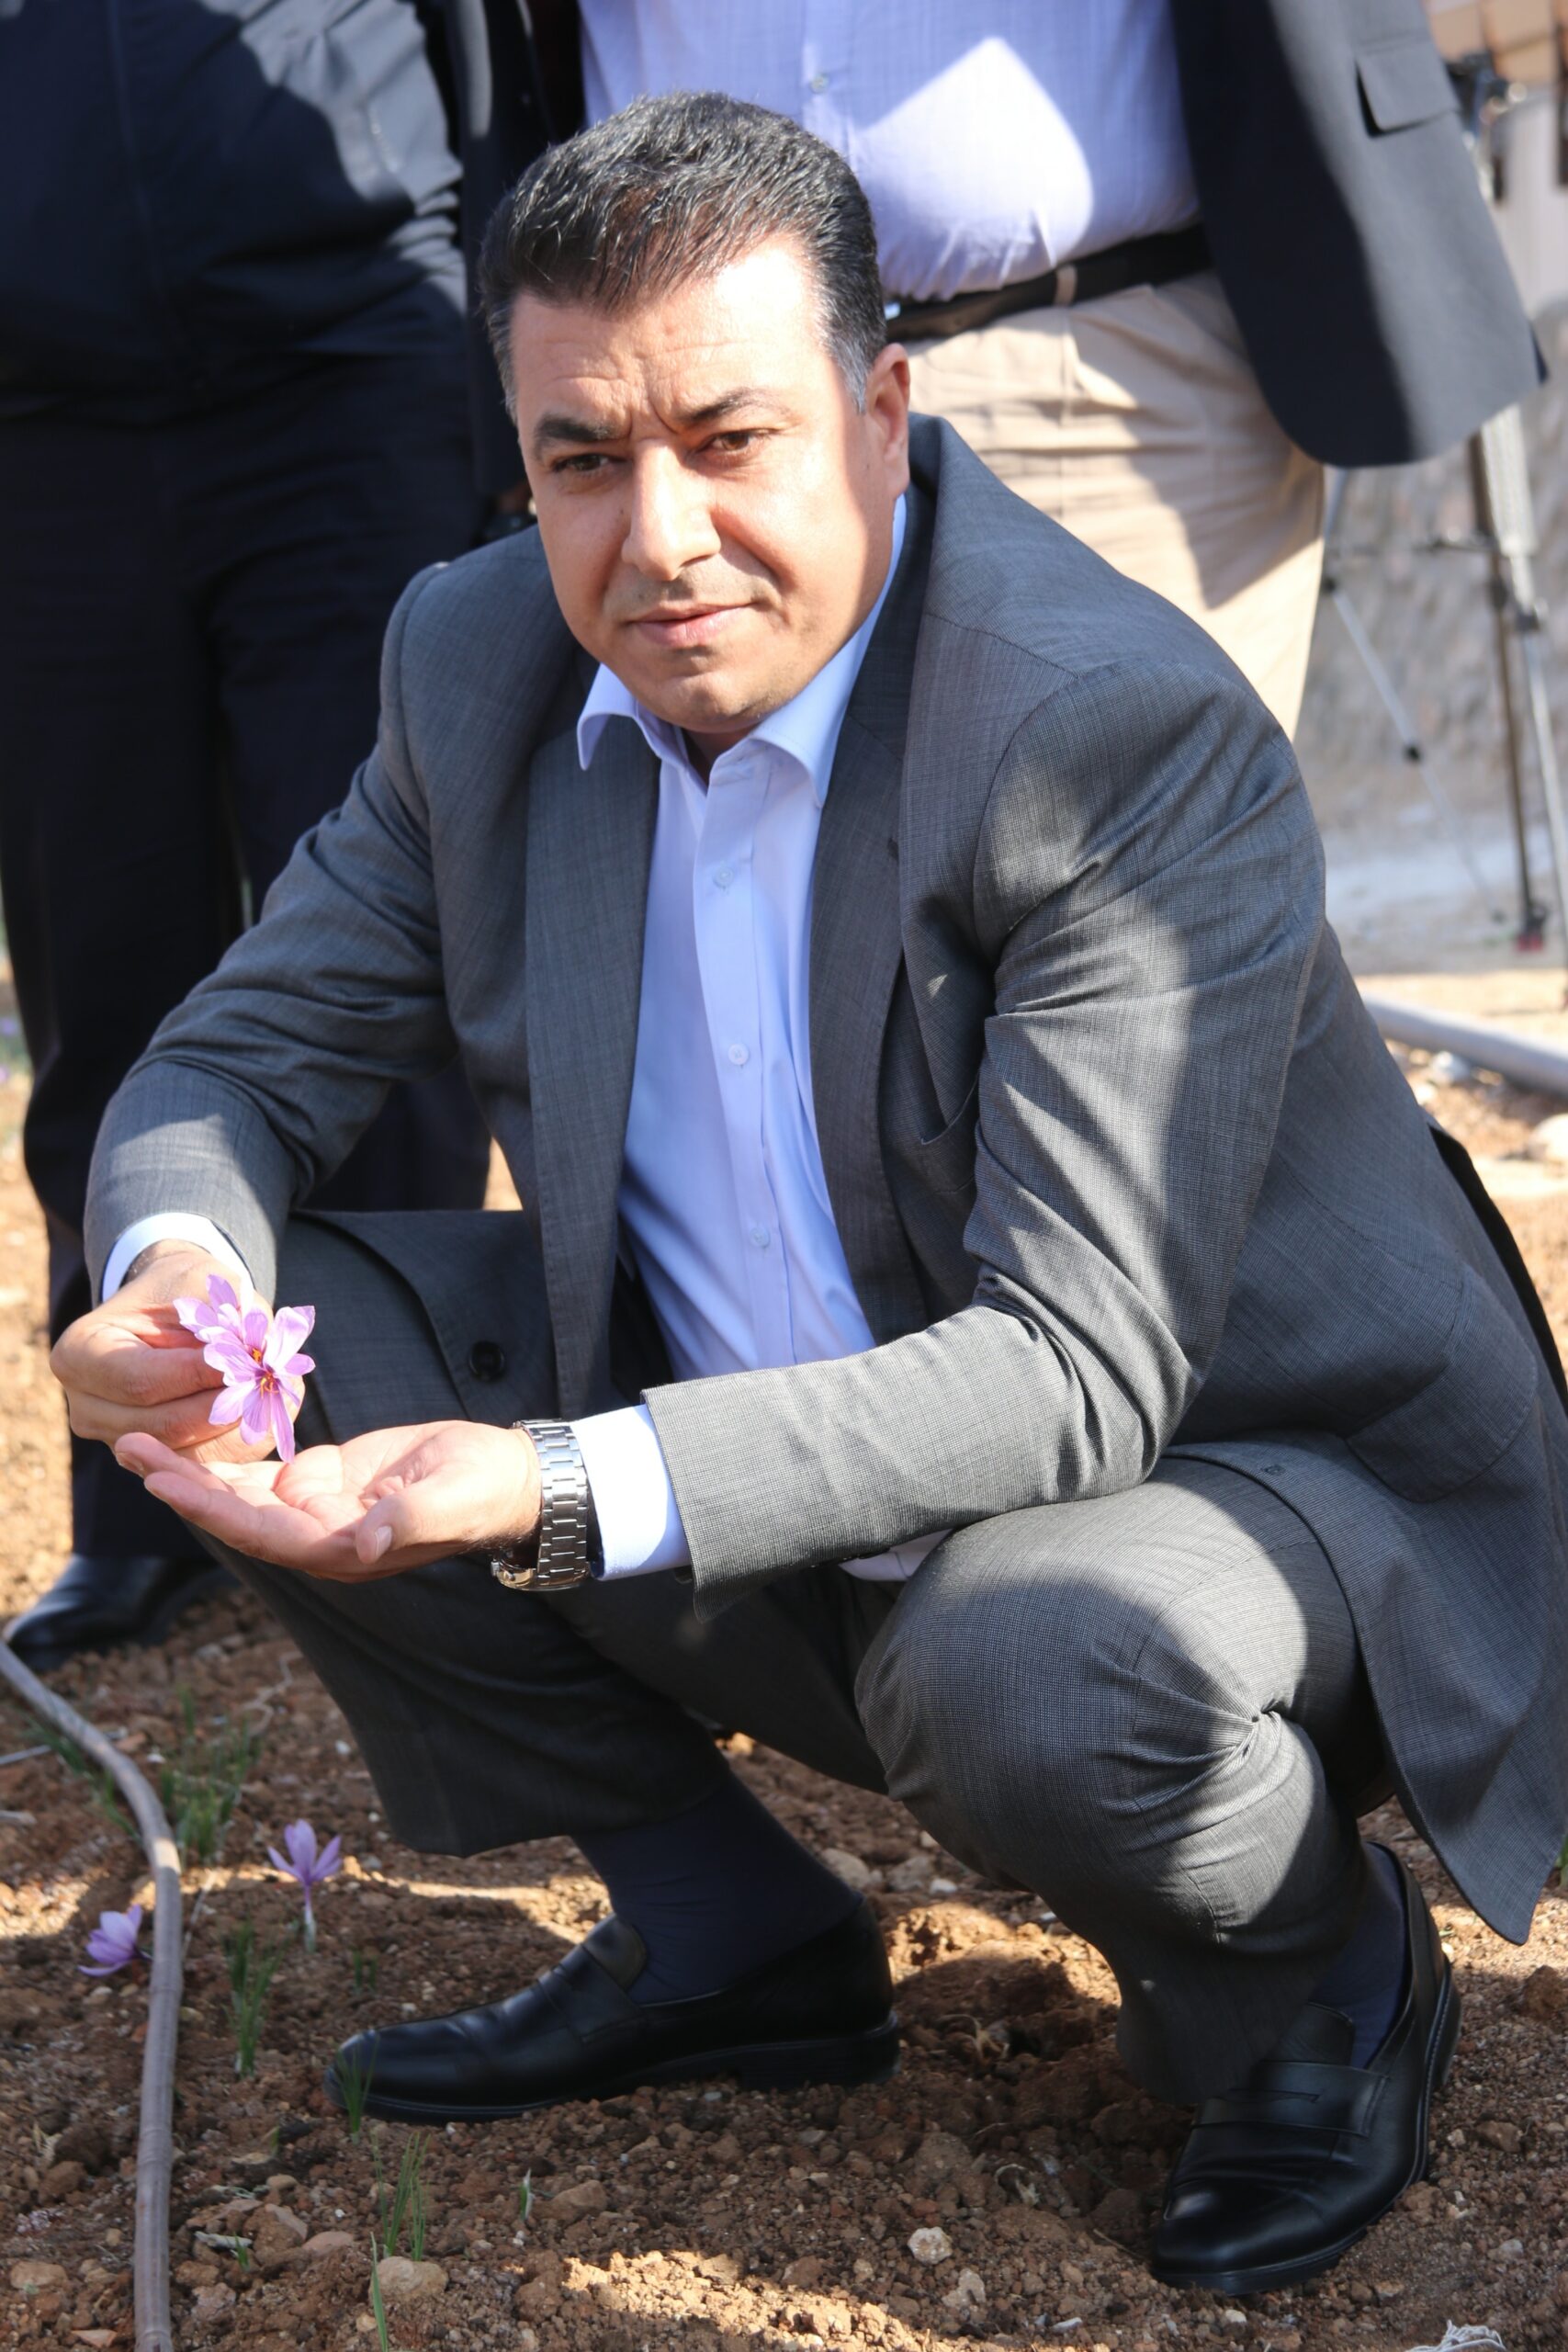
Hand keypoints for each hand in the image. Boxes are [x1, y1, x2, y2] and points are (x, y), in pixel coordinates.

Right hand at [50, 1243, 283, 1466]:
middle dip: (225, 1405)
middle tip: (273, 1381)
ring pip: (188, 1453)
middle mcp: (87, 1407)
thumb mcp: (201, 1285)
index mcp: (80, 1355)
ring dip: (240, 1426)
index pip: (142, 1381)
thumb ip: (227, 1322)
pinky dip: (241, 1440)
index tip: (249, 1360)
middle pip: (164, 1425)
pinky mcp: (152, 1461)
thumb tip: (265, 1358)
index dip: (198, 1375)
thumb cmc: (180, 1290)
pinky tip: (269, 1411)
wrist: (168, 1308)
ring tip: (277, 1391)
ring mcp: (117, 1440)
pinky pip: (203, 1464)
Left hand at [112, 1420, 541, 1580]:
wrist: (504, 1477)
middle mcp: (318, 1538)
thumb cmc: (484, 1489)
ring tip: (137, 1441)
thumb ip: (408, 1522)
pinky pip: (262, 1475)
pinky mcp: (324, 1482)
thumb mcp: (452, 1498)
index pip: (261, 1533)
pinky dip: (224, 1459)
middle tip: (127, 1447)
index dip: (211, 1508)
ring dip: (191, 1472)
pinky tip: (187, 1440)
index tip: (164, 1481)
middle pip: (235, 1515)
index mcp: (343, 1550)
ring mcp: (318, 1511)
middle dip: (180, 1485)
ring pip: (240, 1496)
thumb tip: (362, 1545)